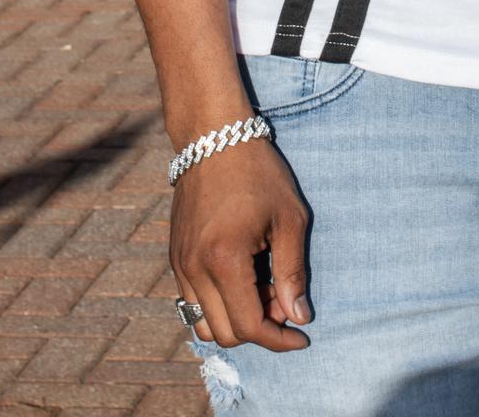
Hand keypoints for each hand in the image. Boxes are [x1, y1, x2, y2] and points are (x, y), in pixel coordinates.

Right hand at [170, 140, 311, 350]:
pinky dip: (219, 305)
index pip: (248, 326)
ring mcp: (180, 264)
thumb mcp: (289, 218)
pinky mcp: (175, 257)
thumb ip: (293, 272)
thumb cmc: (259, 173)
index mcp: (224, 259)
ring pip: (204, 324)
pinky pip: (192, 302)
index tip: (302, 337)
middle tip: (285, 299)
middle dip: (260, 328)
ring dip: (236, 320)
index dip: (278, 340)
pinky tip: (244, 278)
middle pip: (226, 333)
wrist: (214, 137)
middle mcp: (194, 269)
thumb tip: (299, 318)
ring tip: (264, 288)